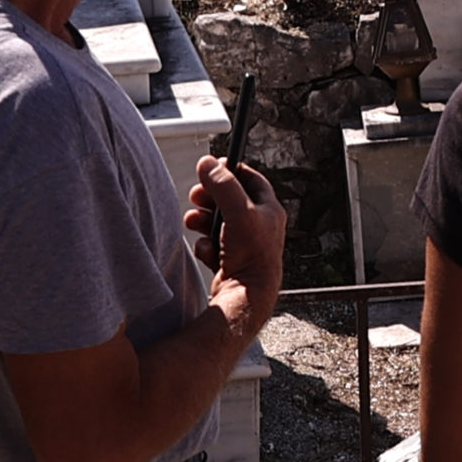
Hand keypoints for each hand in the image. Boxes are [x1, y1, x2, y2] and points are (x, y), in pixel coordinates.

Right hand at [186, 156, 285, 332]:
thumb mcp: (239, 212)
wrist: (246, 297)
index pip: (251, 180)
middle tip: (195, 195)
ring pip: (218, 224)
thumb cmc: (251, 256)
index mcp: (269, 211)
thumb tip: (208, 163)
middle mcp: (260, 227)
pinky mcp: (232, 263)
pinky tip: (206, 251)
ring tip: (191, 221)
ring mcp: (245, 245)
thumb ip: (223, 185)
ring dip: (202, 221)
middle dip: (209, 198)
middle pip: (230, 202)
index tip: (212, 167)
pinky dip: (205, 246)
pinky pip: (213, 246)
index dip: (231, 171)